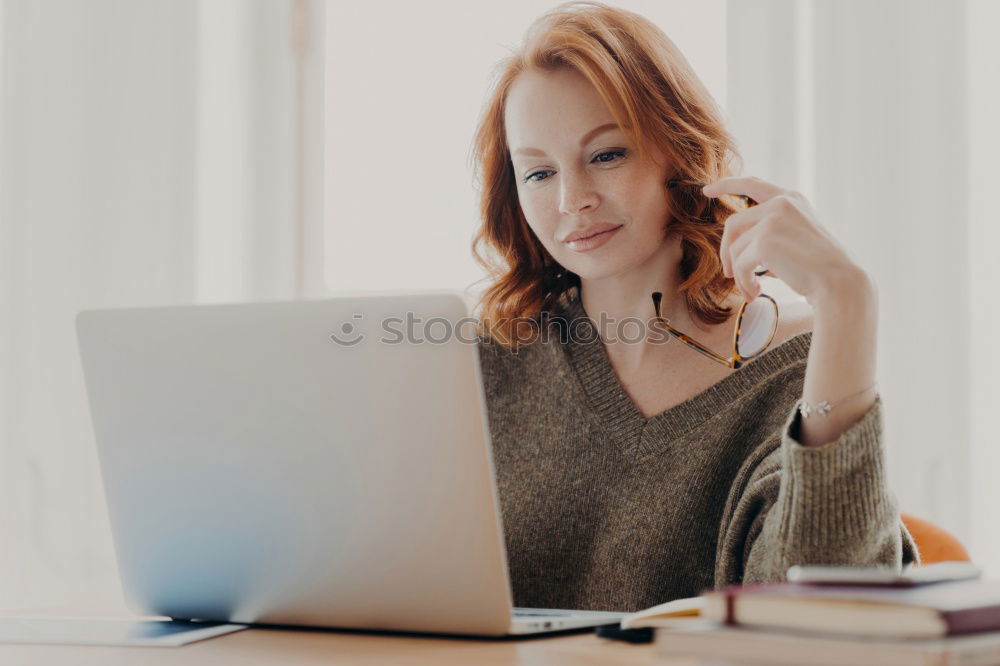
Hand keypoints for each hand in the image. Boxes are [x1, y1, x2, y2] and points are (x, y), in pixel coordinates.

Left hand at [702, 176, 862, 304]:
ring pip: (735, 248)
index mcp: (791, 199)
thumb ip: (769, 233)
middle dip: (726, 252)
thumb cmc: (819, 267)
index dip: (726, 185)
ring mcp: (772, 219)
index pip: (752, 185)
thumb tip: (735, 249)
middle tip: (729, 274)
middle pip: (733, 225)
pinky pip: (740, 264)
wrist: (839, 281)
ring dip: (738, 273)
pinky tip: (754, 293)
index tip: (707, 190)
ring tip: (750, 290)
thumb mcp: (795, 238)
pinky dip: (743, 282)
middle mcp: (781, 203)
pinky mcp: (765, 239)